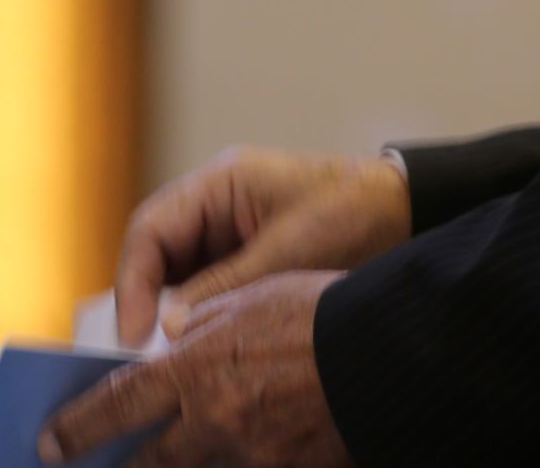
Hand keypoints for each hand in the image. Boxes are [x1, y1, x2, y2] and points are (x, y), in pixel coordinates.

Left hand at [42, 271, 351, 467]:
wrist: (385, 352)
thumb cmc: (322, 310)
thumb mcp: (253, 297)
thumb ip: (207, 320)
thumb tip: (178, 336)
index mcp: (196, 368)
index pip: (117, 405)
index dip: (78, 428)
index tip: (51, 444)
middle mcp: (213, 420)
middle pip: (150, 461)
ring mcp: (252, 455)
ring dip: (181, 464)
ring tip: (175, 456)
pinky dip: (243, 461)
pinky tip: (252, 452)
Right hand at [114, 147, 410, 342]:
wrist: (405, 211)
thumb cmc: (351, 213)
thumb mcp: (289, 250)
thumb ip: (227, 288)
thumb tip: (169, 330)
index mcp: (220, 182)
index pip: (151, 228)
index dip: (134, 282)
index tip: (134, 333)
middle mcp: (215, 204)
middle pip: (156, 252)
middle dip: (145, 301)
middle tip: (139, 354)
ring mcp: (229, 231)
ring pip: (176, 276)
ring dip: (169, 313)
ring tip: (165, 357)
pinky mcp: (246, 259)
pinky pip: (205, 289)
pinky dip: (196, 316)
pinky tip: (197, 348)